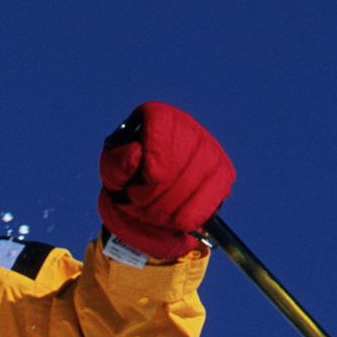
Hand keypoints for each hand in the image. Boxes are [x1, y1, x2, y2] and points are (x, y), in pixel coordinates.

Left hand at [96, 101, 232, 259]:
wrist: (146, 198)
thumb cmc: (128, 178)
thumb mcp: (112, 171)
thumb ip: (118, 163)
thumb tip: (135, 153)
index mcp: (157, 118)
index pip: (161, 122)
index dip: (157, 152)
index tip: (150, 177)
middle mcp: (188, 128)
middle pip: (179, 158)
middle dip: (154, 192)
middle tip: (136, 202)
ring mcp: (210, 150)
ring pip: (193, 182)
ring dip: (166, 208)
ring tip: (151, 212)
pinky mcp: (223, 174)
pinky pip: (210, 200)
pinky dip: (188, 216)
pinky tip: (174, 219)